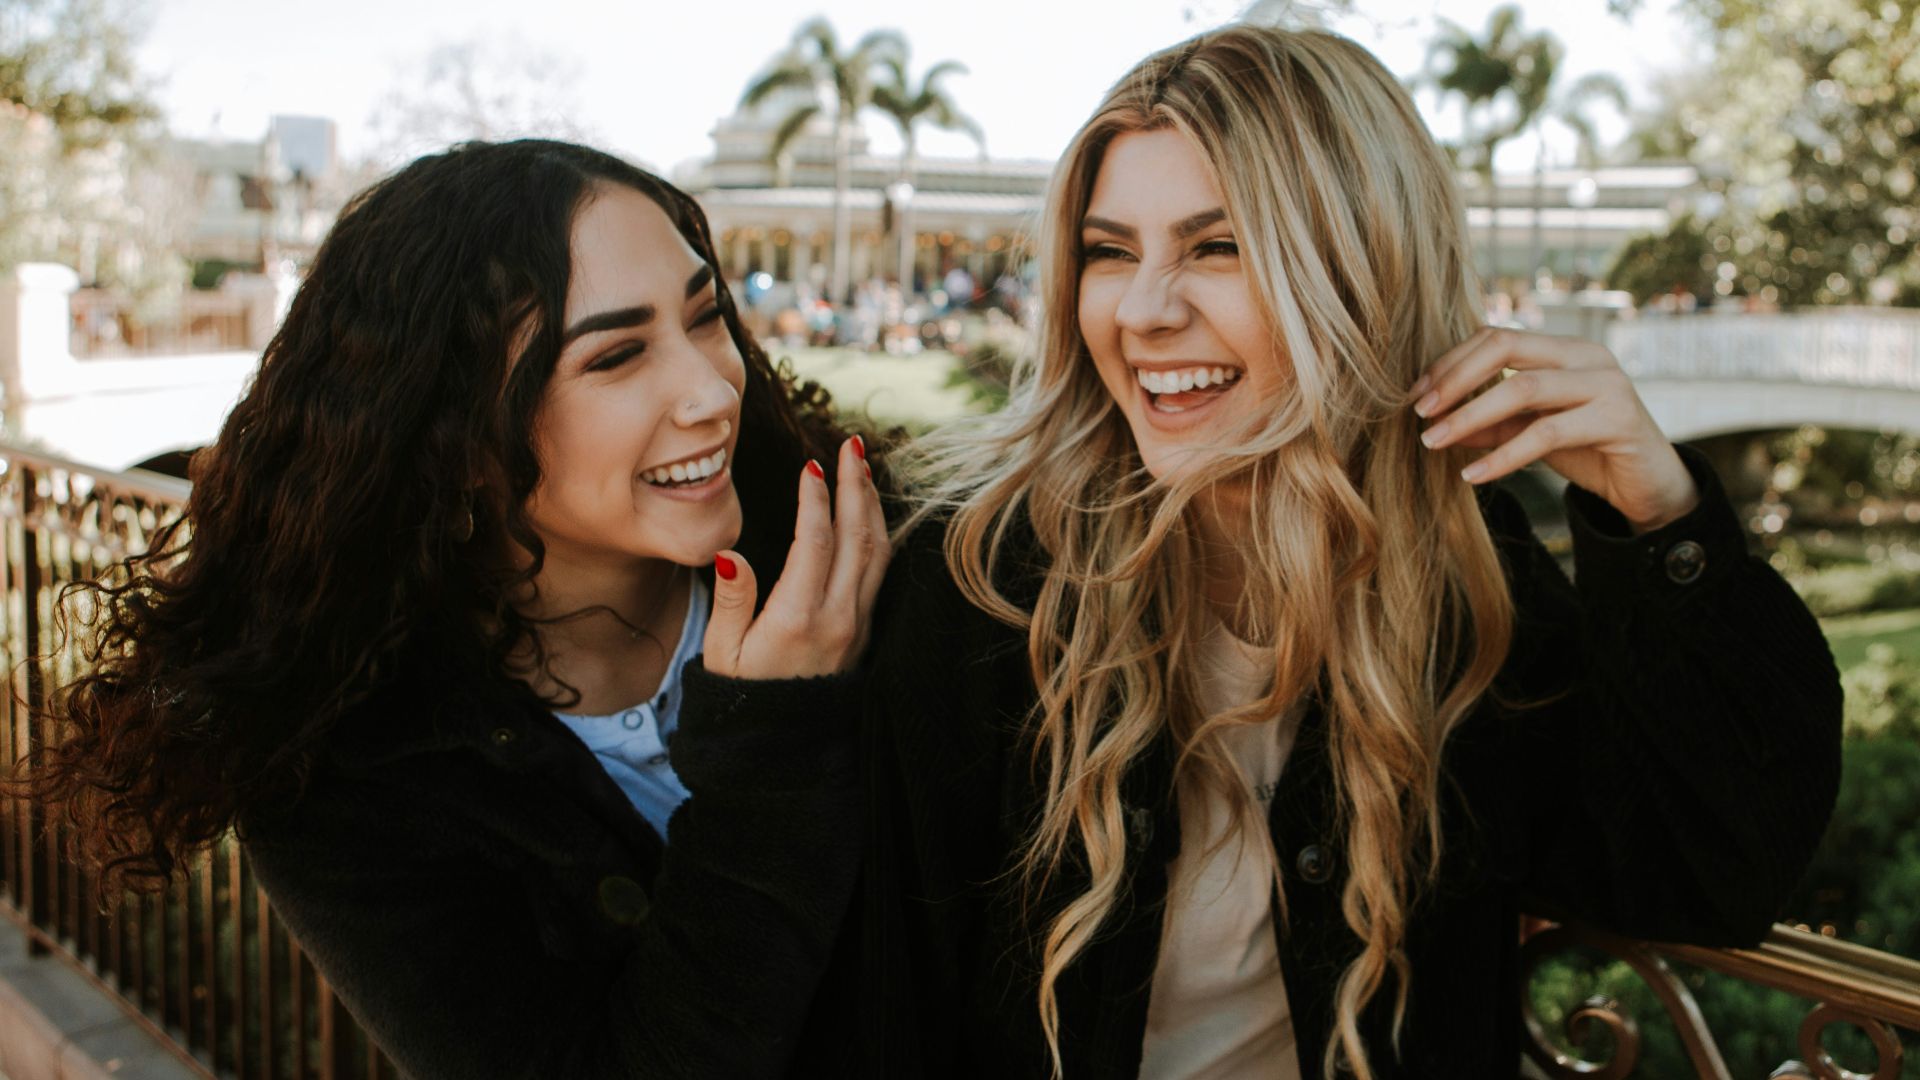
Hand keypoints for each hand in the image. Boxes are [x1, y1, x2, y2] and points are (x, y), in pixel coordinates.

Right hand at [702, 436, 888, 678]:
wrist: (782, 745)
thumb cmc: (743, 695)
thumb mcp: (723, 653)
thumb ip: (732, 601)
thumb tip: (729, 554)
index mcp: (796, 618)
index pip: (814, 542)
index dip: (814, 498)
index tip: (810, 465)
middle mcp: (837, 617)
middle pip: (857, 537)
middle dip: (855, 485)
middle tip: (851, 446)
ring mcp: (857, 624)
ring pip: (878, 552)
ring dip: (872, 505)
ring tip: (862, 469)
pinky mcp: (866, 631)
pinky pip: (881, 572)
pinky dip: (879, 534)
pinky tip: (870, 514)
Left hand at [1412, 327, 1698, 532]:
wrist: (1649, 486)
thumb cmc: (1588, 450)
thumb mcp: (1529, 433)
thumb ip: (1489, 423)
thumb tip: (1435, 421)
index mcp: (1563, 348)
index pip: (1496, 337)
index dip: (1451, 363)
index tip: (1416, 396)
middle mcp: (1586, 355)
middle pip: (1506, 346)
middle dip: (1454, 379)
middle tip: (1419, 413)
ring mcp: (1606, 383)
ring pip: (1523, 388)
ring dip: (1469, 416)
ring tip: (1433, 443)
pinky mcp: (1617, 419)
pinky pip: (1546, 434)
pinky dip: (1502, 456)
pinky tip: (1473, 475)